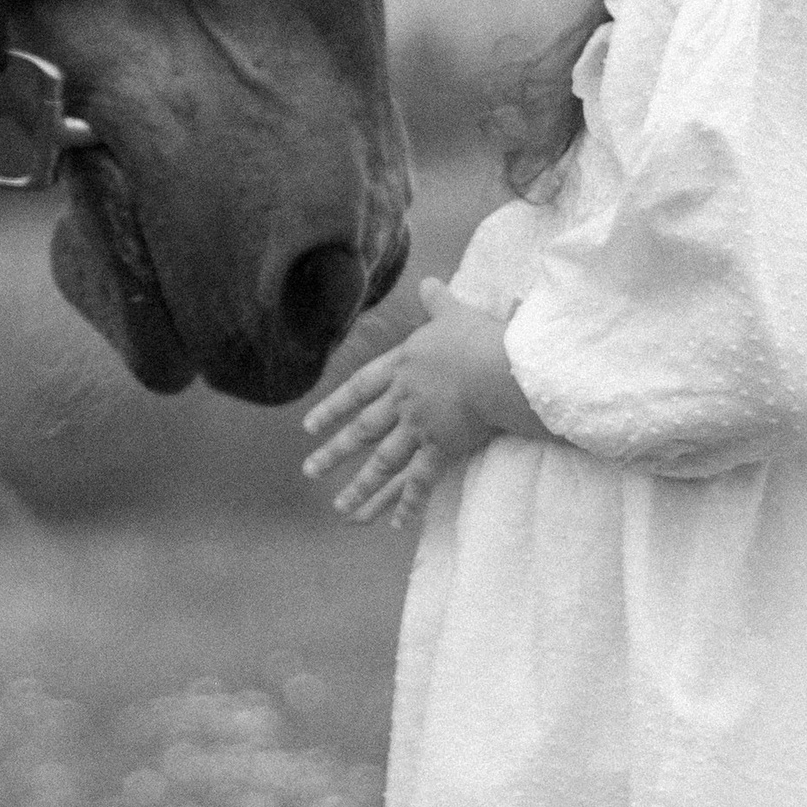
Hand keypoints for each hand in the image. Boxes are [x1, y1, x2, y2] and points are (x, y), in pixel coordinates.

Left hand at [300, 279, 541, 526]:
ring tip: (340, 509)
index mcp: (402, 367)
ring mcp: (420, 426)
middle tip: (309, 471)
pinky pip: (420, 482)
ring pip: (383, 462)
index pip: (358, 389)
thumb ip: (438, 301)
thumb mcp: (455, 313)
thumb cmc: (480, 336)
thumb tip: (429, 281)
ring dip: (360, 488)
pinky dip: (407, 504)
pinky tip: (394, 525)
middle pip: (362, 430)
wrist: (497, 366)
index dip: (332, 408)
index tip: (308, 426)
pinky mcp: (442, 448)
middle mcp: (403, 400)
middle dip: (334, 453)